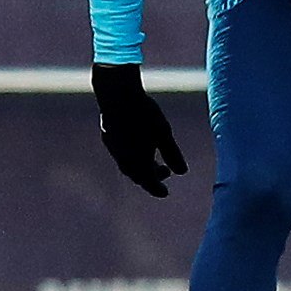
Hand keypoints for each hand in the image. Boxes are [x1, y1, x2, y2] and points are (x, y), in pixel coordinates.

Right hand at [92, 63, 185, 197]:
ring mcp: (113, 148)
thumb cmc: (145, 113)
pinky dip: (132, 158)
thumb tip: (182, 172)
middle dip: (151, 177)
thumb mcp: (163, 133)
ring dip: (141, 167)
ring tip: (155, 160)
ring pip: (127, 165)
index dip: (156, 188)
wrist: (117, 96)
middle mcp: (123, 158)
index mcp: (137, 160)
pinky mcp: (109, 138)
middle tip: (166, 172)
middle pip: (137, 174)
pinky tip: (139, 149)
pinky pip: (121, 155)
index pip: (147, 181)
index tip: (165, 193)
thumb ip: (172, 154)